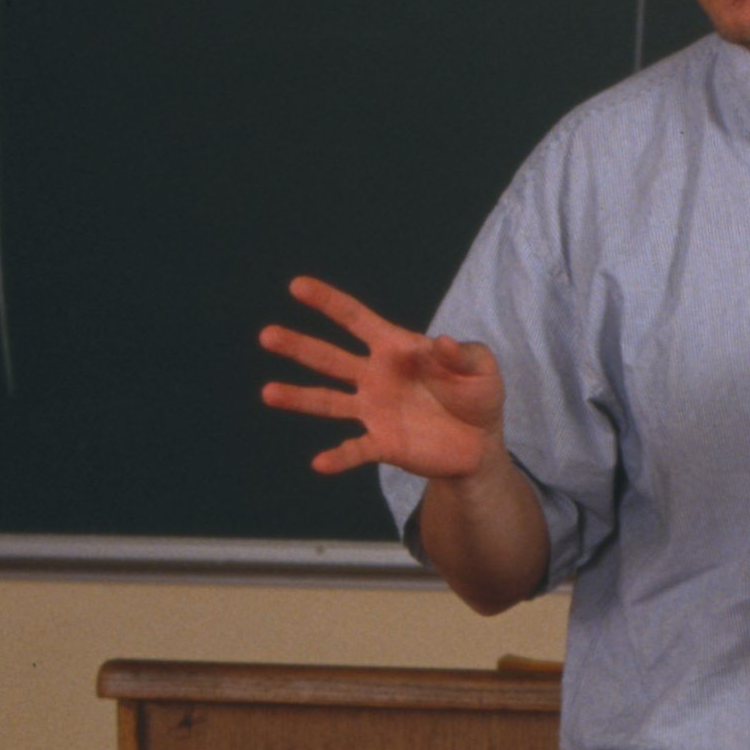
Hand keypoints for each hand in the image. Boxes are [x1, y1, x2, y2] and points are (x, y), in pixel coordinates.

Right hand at [258, 275, 506, 482]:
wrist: (480, 444)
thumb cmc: (477, 396)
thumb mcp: (482, 370)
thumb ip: (464, 355)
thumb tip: (442, 343)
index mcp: (395, 348)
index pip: (355, 319)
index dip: (327, 302)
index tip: (296, 286)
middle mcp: (375, 377)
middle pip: (329, 358)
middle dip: (299, 346)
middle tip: (267, 336)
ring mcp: (374, 410)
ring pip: (328, 401)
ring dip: (299, 397)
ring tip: (268, 392)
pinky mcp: (383, 443)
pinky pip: (355, 450)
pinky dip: (339, 457)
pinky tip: (320, 463)